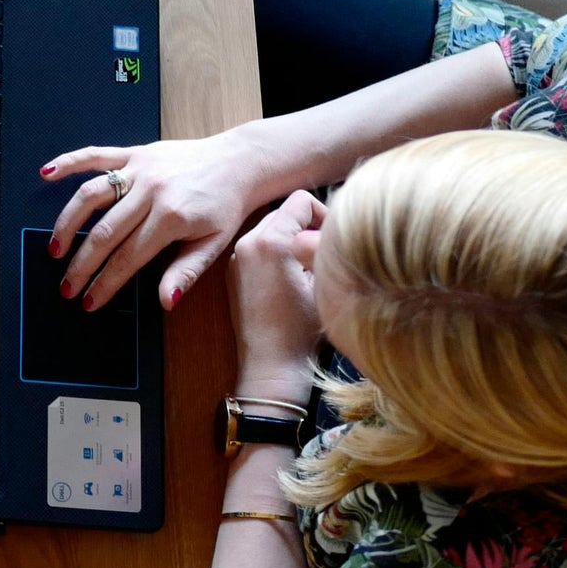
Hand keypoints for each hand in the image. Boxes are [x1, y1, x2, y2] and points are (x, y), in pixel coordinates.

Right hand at [41, 128, 289, 310]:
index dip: (105, 283)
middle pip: (104, 233)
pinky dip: (69, 162)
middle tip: (65, 287)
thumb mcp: (214, 245)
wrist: (239, 162)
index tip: (88, 301)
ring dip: (67, 223)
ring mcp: (140, 169)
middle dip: (81, 264)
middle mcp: (150, 191)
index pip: (127, 258)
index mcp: (171, 218)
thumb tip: (164, 302)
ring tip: (54, 249)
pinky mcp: (135, 153)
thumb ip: (186, 273)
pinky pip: (96, 155)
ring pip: (91, 196)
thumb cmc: (226, 206)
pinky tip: (47, 173)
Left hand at [228, 191, 327, 392]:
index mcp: (271, 241)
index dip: (324, 215)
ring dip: (291, 240)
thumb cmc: (303, 330)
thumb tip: (329, 231)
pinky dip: (276, 254)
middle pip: (284, 212)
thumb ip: (324, 248)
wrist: (271, 367)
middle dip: (306, 227)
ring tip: (308, 270)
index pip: (301, 200)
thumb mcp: (324, 282)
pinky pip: (259, 248)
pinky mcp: (234, 273)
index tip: (333, 240)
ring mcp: (237, 258)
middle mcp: (248, 243)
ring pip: (270, 229)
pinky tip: (290, 281)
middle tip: (324, 255)